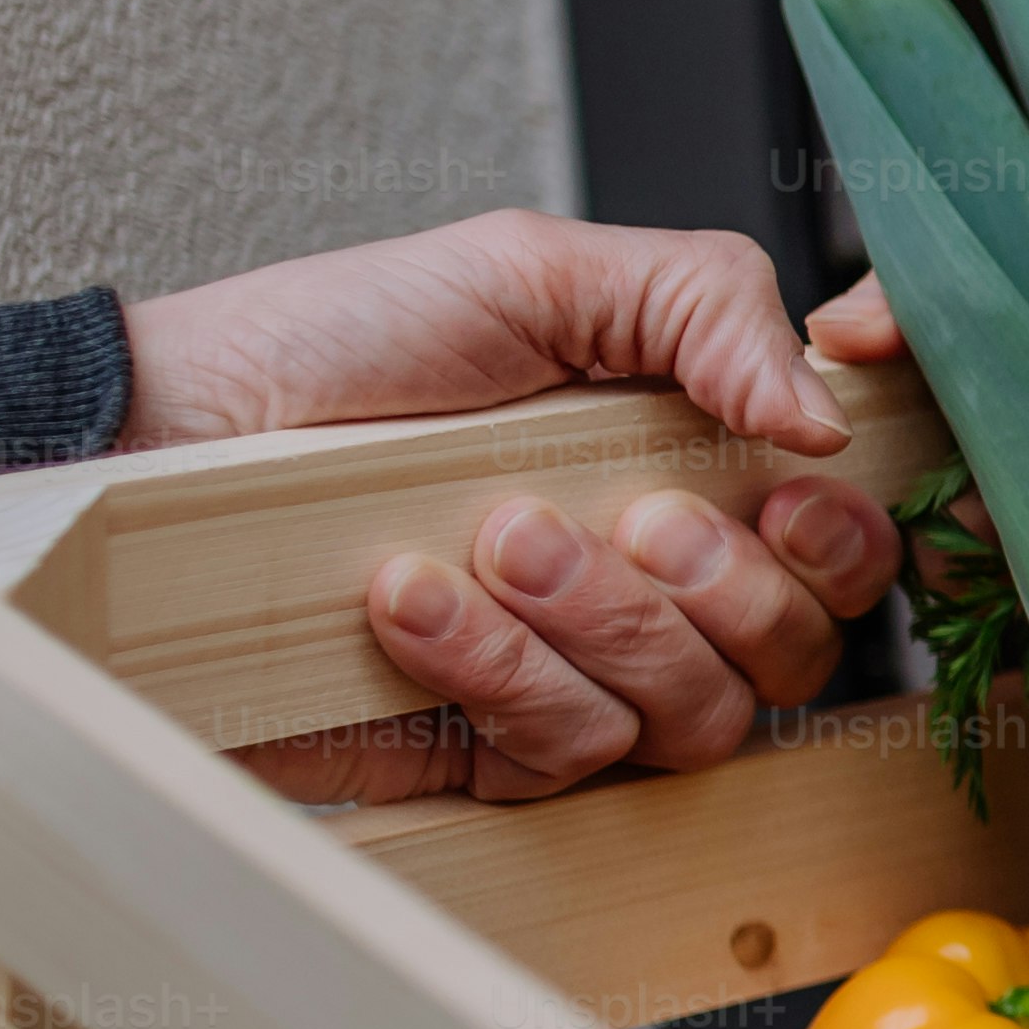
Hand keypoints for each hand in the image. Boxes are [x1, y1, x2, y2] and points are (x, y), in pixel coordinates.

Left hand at [120, 214, 907, 804]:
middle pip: (799, 649)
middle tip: (624, 516)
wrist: (173, 439)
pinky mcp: (501, 758)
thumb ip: (706, 305)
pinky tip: (410, 599)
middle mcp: (661, 591)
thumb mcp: (535, 270)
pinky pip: (569, 757)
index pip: (851, 545)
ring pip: (696, 715)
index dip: (854, 535)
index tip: (790, 490)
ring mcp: (588, 681)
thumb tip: (826, 414)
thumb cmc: (341, 346)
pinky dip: (492, 672)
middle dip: (719, 584)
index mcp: (696, 470)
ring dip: (597, 624)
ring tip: (488, 537)